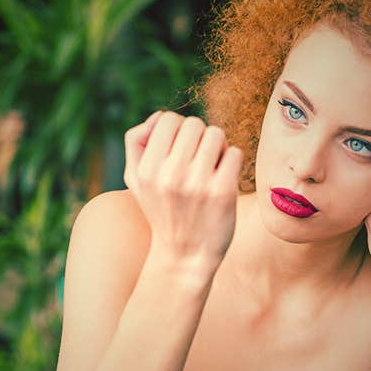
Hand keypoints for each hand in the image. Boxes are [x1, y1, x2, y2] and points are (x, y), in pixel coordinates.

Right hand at [123, 110, 243, 266]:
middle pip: (194, 123)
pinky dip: (231, 161)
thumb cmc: (162, 210)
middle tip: (197, 158)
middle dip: (198, 137)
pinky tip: (222, 178)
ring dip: (217, 147)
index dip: (177, 129)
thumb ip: (137, 141)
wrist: (184, 256)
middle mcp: (170, 174)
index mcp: (147, 168)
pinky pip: (234, 153)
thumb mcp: (136, 180)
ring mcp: (197, 182)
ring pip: (216, 134)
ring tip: (211, 166)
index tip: (180, 148)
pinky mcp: (223, 191)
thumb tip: (159, 115)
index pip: (167, 119)